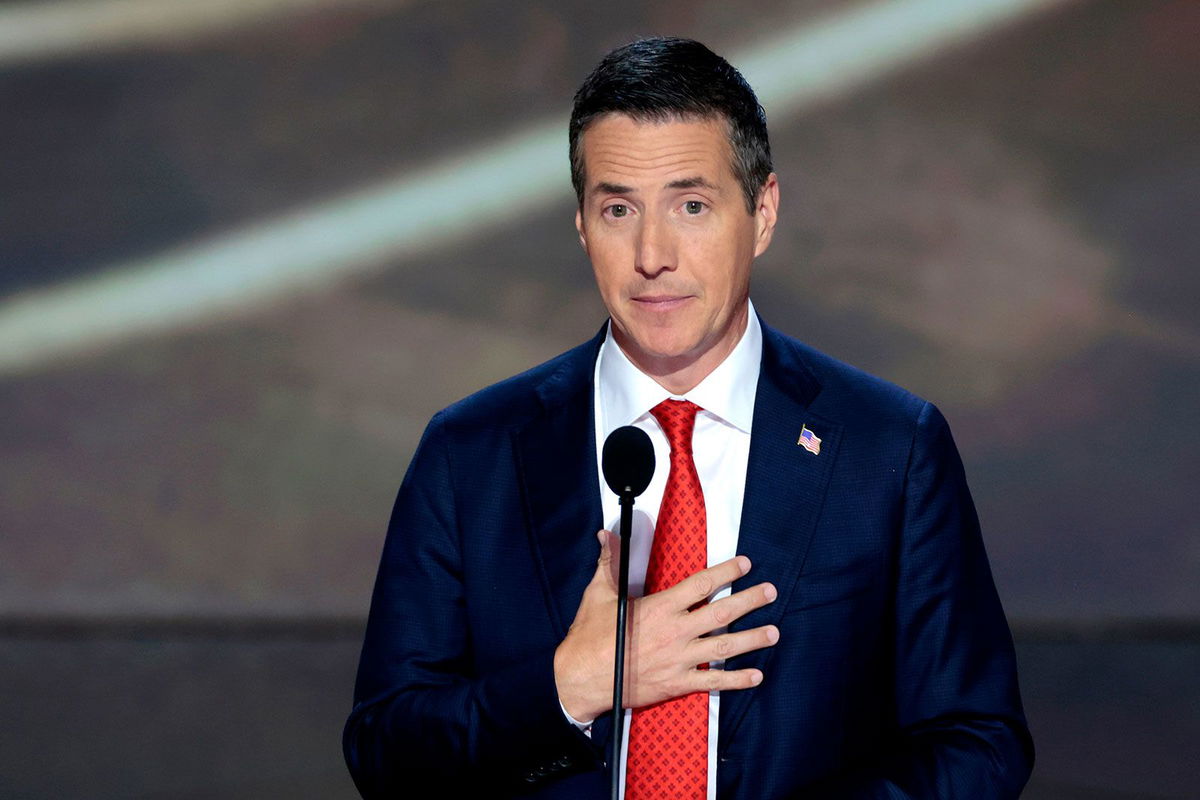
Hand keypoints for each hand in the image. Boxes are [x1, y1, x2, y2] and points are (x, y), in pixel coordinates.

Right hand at [553, 530, 778, 722]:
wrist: (581, 679)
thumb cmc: (589, 636)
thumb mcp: (598, 593)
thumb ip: (609, 563)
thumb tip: (605, 534)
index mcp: (660, 608)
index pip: (701, 585)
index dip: (726, 572)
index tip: (744, 564)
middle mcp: (675, 632)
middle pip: (722, 614)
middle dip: (750, 601)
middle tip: (770, 592)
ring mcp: (679, 659)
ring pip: (724, 648)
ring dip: (752, 639)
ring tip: (774, 632)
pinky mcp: (677, 683)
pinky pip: (713, 682)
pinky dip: (737, 679)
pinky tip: (756, 675)